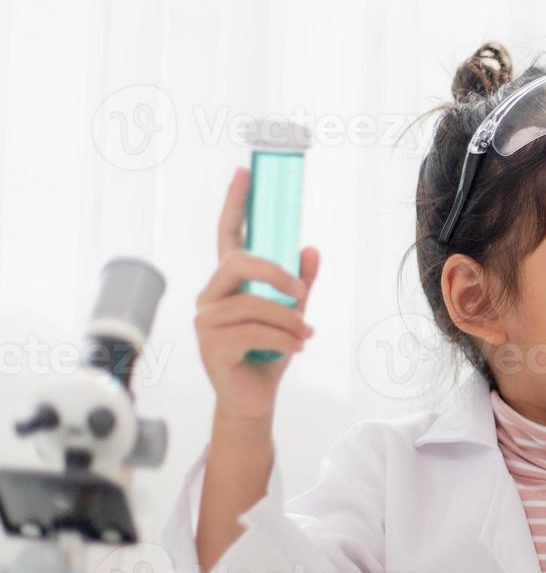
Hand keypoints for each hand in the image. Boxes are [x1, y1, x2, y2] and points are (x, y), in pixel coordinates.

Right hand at [195, 167, 319, 424]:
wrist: (254, 399)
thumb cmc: (268, 354)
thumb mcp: (292, 314)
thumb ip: (299, 283)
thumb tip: (311, 248)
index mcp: (228, 283)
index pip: (227, 235)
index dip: (235, 203)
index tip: (245, 173)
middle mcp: (211, 296)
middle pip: (240, 263)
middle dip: (276, 274)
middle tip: (301, 292)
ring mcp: (206, 320)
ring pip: (255, 304)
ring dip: (289, 320)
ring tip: (303, 336)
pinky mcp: (211, 345)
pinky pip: (256, 331)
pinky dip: (283, 340)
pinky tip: (294, 348)